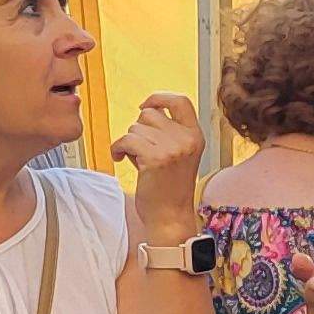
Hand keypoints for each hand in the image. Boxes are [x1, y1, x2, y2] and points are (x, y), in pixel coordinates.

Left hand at [112, 92, 204, 235]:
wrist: (170, 216)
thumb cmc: (170, 188)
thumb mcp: (179, 155)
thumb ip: (169, 132)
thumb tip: (145, 111)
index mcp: (196, 136)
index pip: (181, 101)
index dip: (159, 97)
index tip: (145, 106)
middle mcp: (187, 139)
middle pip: (150, 114)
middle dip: (139, 129)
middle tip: (140, 149)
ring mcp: (173, 149)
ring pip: (135, 128)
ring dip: (128, 142)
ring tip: (134, 158)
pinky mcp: (155, 159)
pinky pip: (126, 140)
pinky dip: (117, 149)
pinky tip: (120, 159)